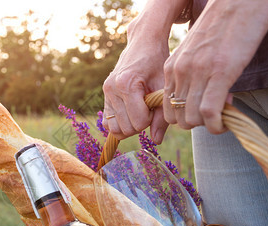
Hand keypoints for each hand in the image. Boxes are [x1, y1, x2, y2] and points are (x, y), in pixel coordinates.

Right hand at [102, 0, 188, 142]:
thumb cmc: (157, 62)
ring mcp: (105, 92)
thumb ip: (162, 116)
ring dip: (130, 125)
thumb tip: (156, 141)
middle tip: (149, 107)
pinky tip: (131, 111)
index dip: (151, 119)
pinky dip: (120, 123)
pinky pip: (108, 123)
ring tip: (140, 110)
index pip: (139, 122)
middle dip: (141, 124)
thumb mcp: (164, 87)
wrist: (143, 43)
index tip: (155, 105)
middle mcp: (111, 89)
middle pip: (126, 128)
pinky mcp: (104, 95)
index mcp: (126, 84)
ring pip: (115, 129)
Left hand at [163, 0, 267, 133]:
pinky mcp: (219, 73)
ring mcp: (198, 73)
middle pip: (176, 117)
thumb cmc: (221, 28)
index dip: (182, 118)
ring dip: (206, 126)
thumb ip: (191, 74)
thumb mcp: (196, 53)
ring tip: (220, 118)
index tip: (199, 114)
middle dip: (194, 124)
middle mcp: (180, 72)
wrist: (239, 3)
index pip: (166, 107)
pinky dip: (216, 126)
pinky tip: (223, 123)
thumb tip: (196, 98)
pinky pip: (209, 112)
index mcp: (172, 68)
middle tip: (211, 117)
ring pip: (191, 119)